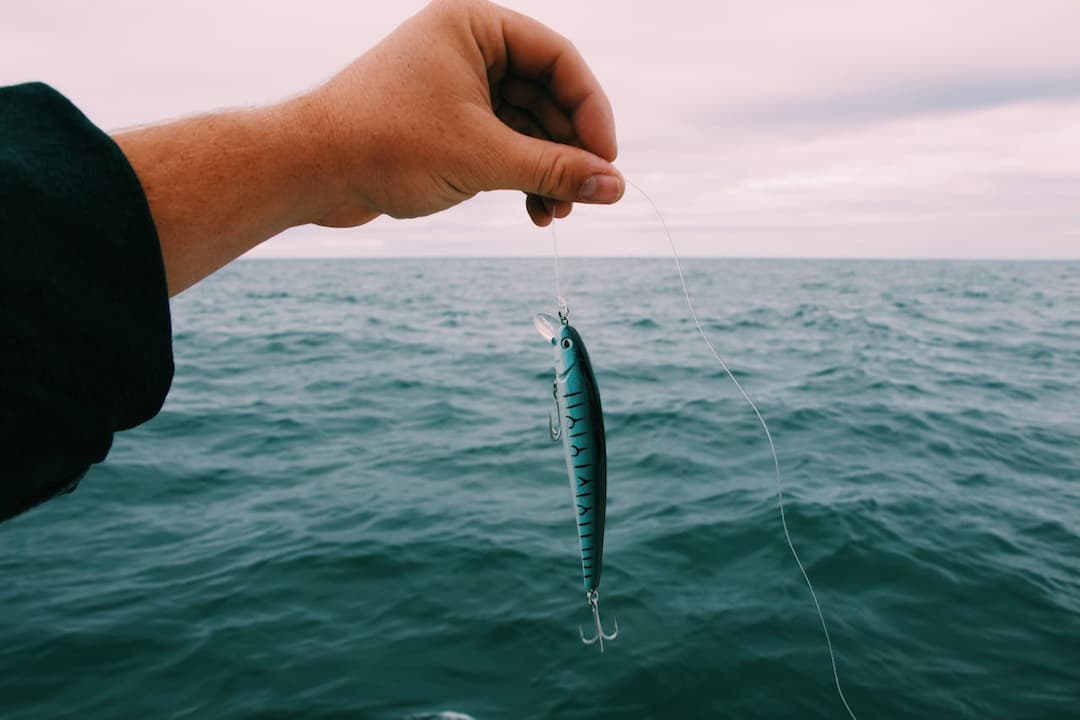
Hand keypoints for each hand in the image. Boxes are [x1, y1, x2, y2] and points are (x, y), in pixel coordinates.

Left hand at [305, 0, 622, 227]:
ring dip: (545, 171)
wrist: (307, 171)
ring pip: (525, 126)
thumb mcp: (483, 159)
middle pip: (547, 96)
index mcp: (474, 26)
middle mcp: (467, 49)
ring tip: (555, 214)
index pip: (560, 60)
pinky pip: (499, 144)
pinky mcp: (444, 124)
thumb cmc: (385, 146)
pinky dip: (519, 177)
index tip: (607, 162)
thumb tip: (615, 187)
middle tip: (584, 198)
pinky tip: (533, 212)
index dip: (592, 112)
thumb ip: (555, 170)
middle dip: (567, 151)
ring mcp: (455, 87)